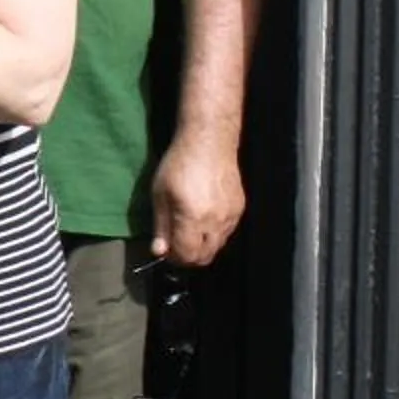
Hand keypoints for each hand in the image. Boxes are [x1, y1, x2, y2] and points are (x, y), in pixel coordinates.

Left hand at [150, 129, 246, 267]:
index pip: (187, 255)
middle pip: (205, 257)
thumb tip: (158, 251)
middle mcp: (216, 221)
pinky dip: (214, 234)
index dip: (174, 258)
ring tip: (188, 228)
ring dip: (202, 245)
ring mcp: (231, 216)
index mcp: (193, 218)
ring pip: (218, 246)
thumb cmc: (179, 164)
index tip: (166, 249)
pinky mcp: (240, 208)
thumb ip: (161, 226)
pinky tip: (203, 218)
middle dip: (188, 256)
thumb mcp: (161, 194)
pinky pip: (227, 232)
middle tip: (176, 243)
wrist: (210, 140)